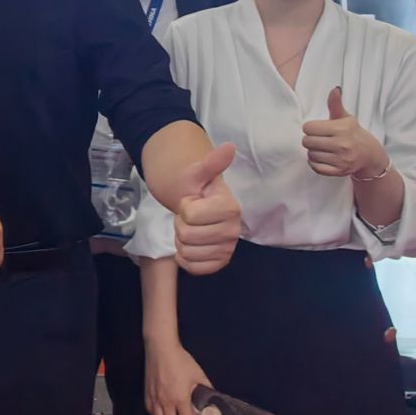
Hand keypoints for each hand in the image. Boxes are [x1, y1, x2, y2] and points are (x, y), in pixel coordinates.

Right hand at [144, 338, 211, 414]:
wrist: (161, 349)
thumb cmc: (181, 361)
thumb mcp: (199, 375)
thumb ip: (206, 388)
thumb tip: (213, 398)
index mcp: (180, 399)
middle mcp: (166, 402)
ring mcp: (154, 399)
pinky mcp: (147, 394)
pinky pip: (151, 412)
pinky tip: (163, 413)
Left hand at [172, 143, 242, 275]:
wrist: (197, 202)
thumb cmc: (196, 188)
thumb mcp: (198, 173)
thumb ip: (211, 163)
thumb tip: (228, 147)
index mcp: (231, 207)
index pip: (190, 215)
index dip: (184, 207)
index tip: (192, 201)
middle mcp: (234, 230)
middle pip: (186, 235)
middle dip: (181, 224)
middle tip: (189, 216)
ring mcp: (228, 248)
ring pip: (188, 252)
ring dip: (182, 240)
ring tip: (191, 227)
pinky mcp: (220, 262)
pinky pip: (193, 268)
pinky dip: (185, 258)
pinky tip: (190, 245)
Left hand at [302, 87, 386, 178]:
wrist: (370, 155)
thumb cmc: (354, 133)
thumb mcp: (346, 118)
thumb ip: (335, 104)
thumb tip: (334, 89)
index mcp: (341, 129)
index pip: (308, 128)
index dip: (311, 128)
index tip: (318, 129)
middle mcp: (342, 144)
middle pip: (307, 142)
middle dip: (310, 140)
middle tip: (319, 139)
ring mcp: (341, 159)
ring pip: (310, 155)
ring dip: (313, 152)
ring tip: (322, 148)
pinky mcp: (339, 171)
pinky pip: (315, 167)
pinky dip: (315, 163)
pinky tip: (323, 158)